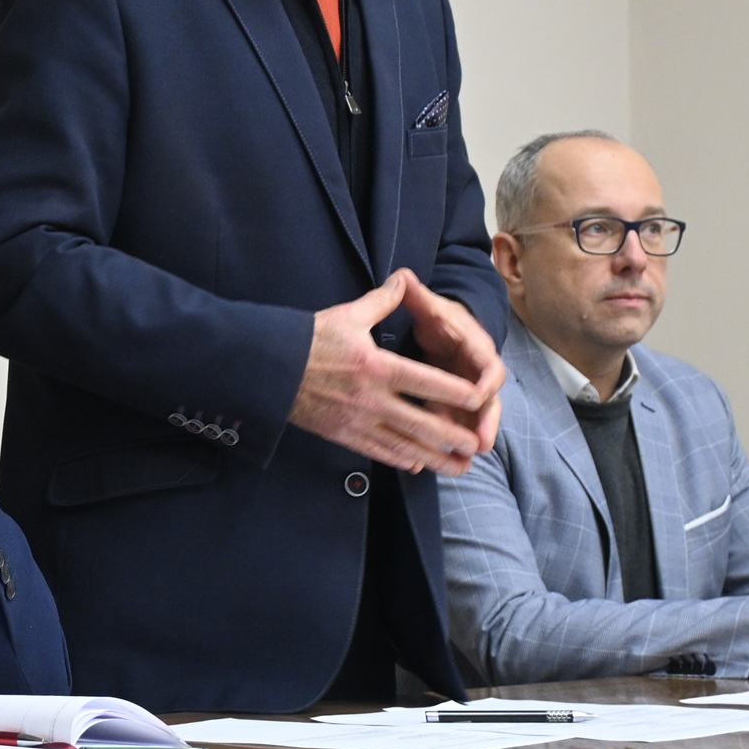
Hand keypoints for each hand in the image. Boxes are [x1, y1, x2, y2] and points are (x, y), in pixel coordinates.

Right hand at [289, 272, 497, 474]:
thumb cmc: (309, 340)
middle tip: (476, 446)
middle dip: (452, 438)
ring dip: (434, 458)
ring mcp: (357, 421)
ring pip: (403, 446)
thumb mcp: (348, 315)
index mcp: (377, 366)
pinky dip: (401, 460)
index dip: (455, 392)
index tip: (478, 400)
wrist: (269, 369)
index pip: (425, 382)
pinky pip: (378, 452)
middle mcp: (371, 399)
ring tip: (459, 468)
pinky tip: (418, 465)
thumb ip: (382, 301)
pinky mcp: (343, 434)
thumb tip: (404, 279)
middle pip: (420, 424)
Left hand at [396, 271, 504, 454]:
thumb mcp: (429, 307)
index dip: (486, 382)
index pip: (490, 367)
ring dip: (470, 438)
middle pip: (489, 402)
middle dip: (486, 422)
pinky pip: (456, 424)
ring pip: (474, 419)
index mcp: (476, 348)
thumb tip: (403, 276)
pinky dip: (449, 440)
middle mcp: (478, 373)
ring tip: (466, 461)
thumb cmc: (439, 318)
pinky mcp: (456, 404)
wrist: (444, 328)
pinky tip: (437, 458)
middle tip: (481, 443)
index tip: (480, 396)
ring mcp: (469, 391)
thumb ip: (417, 296)